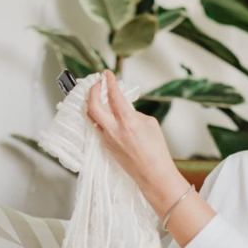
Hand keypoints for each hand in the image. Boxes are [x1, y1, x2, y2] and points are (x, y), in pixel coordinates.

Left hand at [86, 69, 175, 187]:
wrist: (153, 174)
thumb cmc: (156, 151)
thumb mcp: (149, 123)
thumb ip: (134, 113)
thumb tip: (124, 109)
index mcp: (127, 121)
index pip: (113, 95)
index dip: (109, 81)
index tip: (107, 74)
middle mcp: (113, 130)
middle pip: (92, 105)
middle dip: (92, 91)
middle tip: (97, 83)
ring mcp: (107, 139)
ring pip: (92, 117)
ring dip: (93, 104)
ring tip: (98, 97)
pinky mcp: (106, 147)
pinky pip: (98, 128)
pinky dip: (99, 118)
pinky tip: (105, 115)